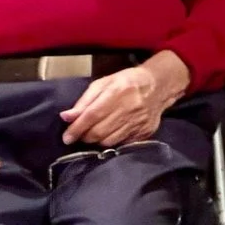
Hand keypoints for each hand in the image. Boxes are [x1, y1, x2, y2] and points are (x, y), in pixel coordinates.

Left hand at [60, 52, 189, 146]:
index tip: (66, 137)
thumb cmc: (127, 82)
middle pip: (99, 132)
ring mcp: (139, 122)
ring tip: (93, 134)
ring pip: (109, 141)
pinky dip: (111, 142)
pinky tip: (109, 135)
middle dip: (84, 136)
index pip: (92, 115)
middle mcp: (129, 108)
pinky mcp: (145, 132)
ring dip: (96, 141)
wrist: (159, 86)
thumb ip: (84, 101)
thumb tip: (66, 117)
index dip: (76, 128)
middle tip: (79, 135)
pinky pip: (122, 143)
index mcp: (117, 92)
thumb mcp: (103, 84)